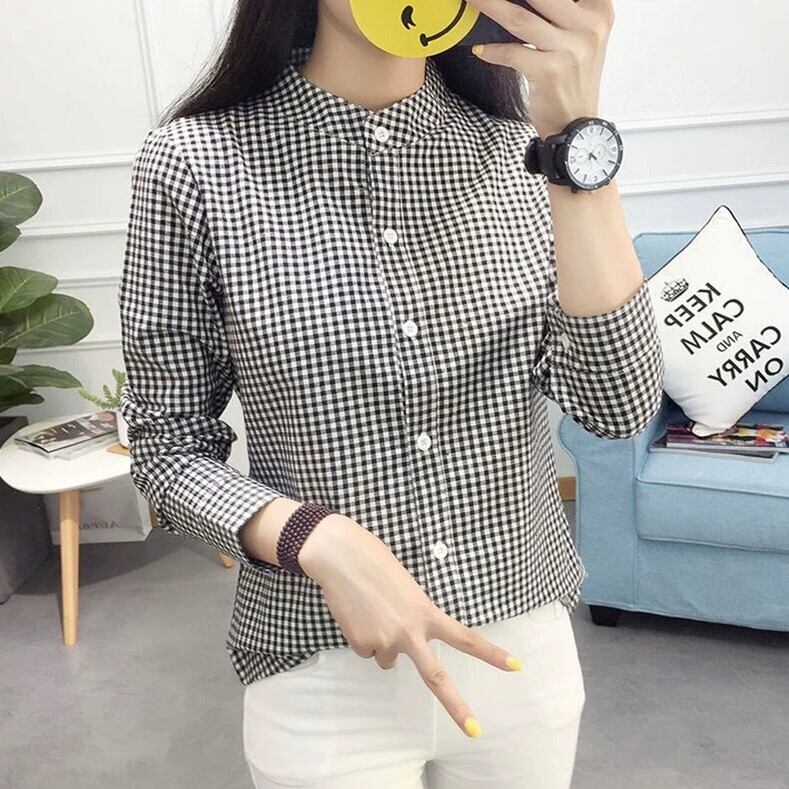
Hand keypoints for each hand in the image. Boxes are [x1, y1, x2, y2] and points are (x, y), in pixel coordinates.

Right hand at [298, 514, 522, 737]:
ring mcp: (385, 641)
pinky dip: (361, 636)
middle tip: (475, 730)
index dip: (491, 653)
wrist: (342, 557)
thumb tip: (400, 645)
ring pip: (387, 658)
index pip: (465, 637)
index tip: (516, 666)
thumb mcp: (406, 588)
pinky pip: (365, 649)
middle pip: (436, 678)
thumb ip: (413, 617)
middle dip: (457, 706)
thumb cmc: (376, 563)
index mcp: (427, 613)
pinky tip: (357, 614)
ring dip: (380, 640)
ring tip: (371, 609)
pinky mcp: (361, 644)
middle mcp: (410, 633)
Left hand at [466, 0, 614, 137]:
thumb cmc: (573, 79)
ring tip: (472, 0)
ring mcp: (570, 50)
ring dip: (490, 6)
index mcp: (599, 10)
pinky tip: (479, 48)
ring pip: (519, 18)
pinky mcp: (550, 72)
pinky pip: (512, 53)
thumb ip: (563, 13)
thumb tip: (521, 1)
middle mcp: (589, 26)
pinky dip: (492, 50)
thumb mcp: (581, 38)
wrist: (576, 125)